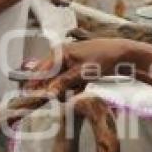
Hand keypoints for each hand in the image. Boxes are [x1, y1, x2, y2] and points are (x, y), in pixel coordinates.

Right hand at [25, 38, 139, 93]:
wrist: (121, 54)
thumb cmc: (102, 58)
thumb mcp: (81, 72)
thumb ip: (63, 83)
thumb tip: (48, 94)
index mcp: (59, 53)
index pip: (40, 71)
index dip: (34, 85)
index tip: (29, 98)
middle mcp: (61, 56)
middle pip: (48, 77)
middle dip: (52, 89)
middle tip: (54, 98)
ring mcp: (69, 63)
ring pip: (59, 82)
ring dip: (65, 90)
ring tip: (77, 88)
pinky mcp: (77, 69)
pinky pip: (69, 83)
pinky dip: (74, 88)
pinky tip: (82, 87)